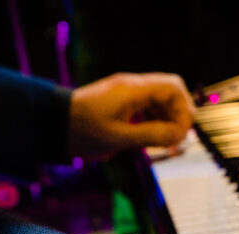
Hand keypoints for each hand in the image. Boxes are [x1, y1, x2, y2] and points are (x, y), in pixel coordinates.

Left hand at [67, 72, 196, 157]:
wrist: (54, 124)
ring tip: (163, 141)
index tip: (180, 132)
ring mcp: (127, 93)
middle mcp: (132, 86)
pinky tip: (150, 136)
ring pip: (161, 100)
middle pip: (170, 92)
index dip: (184, 109)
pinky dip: (155, 120)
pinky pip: (148, 106)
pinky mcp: (122, 102)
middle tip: (174, 138)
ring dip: (167, 119)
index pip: (173, 87)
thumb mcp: (119, 137)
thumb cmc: (84, 130)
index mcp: (133, 89)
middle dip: (178, 114)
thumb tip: (179, 136)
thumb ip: (152, 135)